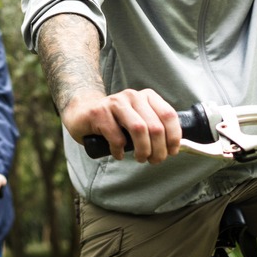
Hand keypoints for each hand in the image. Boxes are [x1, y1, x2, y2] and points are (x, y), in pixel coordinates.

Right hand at [63, 87, 181, 163]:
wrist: (82, 112)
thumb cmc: (115, 121)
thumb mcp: (138, 120)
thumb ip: (155, 128)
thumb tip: (174, 148)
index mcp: (147, 96)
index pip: (169, 115)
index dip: (173, 137)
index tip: (171, 152)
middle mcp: (132, 96)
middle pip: (155, 126)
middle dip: (158, 150)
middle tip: (154, 160)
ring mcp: (115, 102)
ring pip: (139, 129)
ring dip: (142, 150)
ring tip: (139, 158)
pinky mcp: (99, 112)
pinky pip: (117, 137)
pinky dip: (120, 151)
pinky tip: (118, 154)